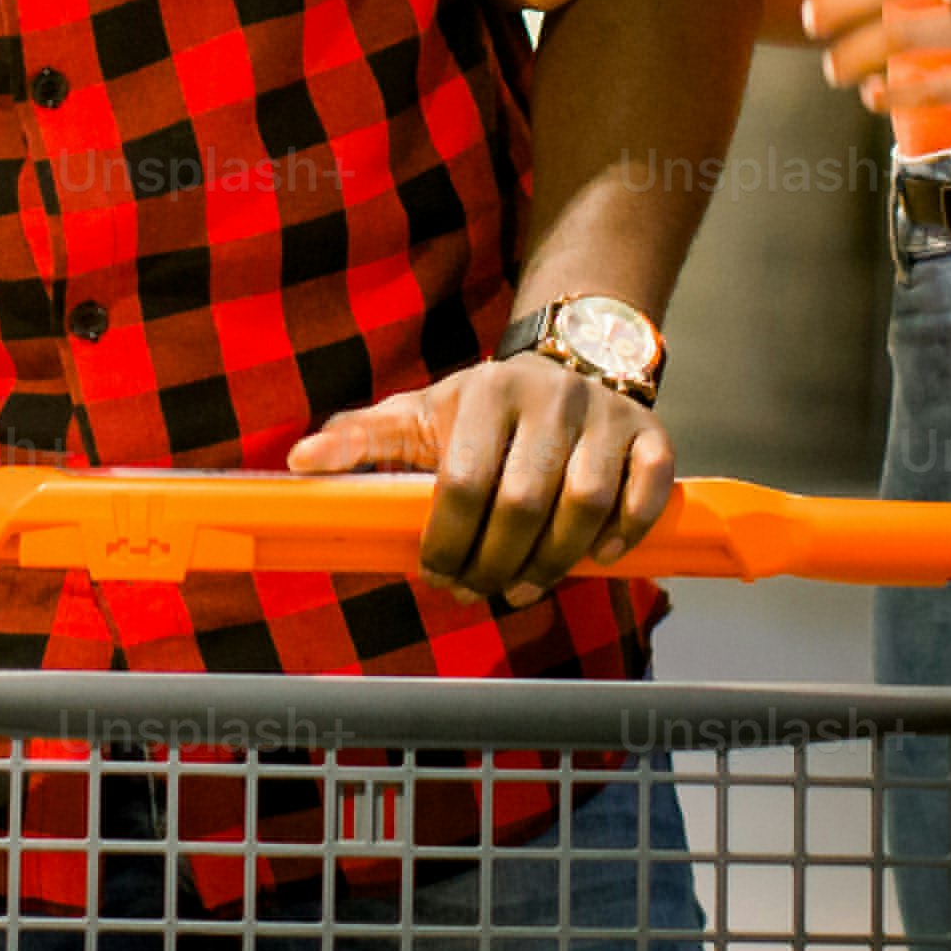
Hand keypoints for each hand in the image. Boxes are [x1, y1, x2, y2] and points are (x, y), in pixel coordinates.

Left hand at [289, 348, 674, 605]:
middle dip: (495, 561)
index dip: (446, 540)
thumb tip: (297, 463)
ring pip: (586, 503)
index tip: (435, 573)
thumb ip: (361, 440)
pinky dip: (628, 530)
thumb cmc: (482, 410)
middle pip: (524, 501)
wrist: (570, 360)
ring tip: (525, 587)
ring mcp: (607, 417)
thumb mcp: (419, 414)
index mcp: (488, 393)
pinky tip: (599, 558)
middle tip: (478, 590)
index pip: (463, 481)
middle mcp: (552, 398)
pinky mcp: (652, 435)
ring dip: (554, 561)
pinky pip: (650, 489)